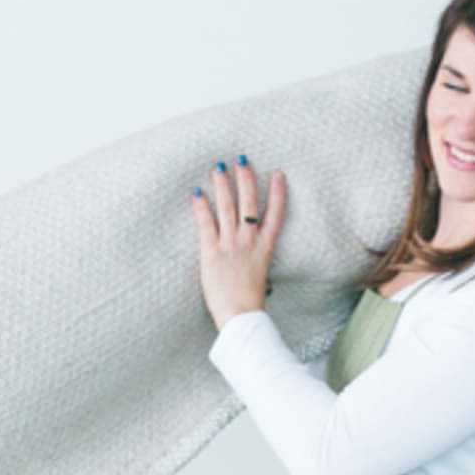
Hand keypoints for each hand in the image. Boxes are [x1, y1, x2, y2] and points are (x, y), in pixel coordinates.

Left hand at [193, 158, 288, 326]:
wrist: (241, 315)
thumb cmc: (250, 302)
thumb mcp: (261, 277)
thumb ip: (256, 262)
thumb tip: (253, 262)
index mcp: (266, 248)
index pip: (275, 214)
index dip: (277, 192)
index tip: (277, 173)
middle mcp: (250, 241)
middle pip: (249, 203)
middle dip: (245, 179)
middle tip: (241, 159)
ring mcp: (231, 245)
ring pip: (228, 207)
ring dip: (223, 185)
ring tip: (218, 167)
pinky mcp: (211, 252)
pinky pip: (205, 224)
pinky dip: (201, 207)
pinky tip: (196, 192)